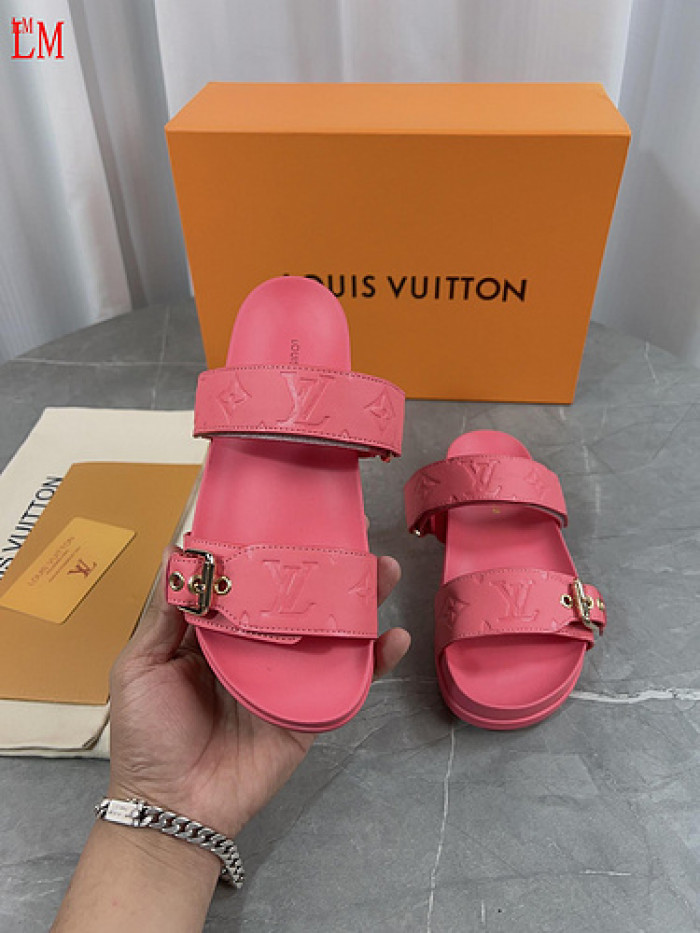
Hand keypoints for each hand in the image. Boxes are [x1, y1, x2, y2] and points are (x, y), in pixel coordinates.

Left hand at [107, 554, 408, 838]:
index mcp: (218, 635)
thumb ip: (162, 614)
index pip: (252, 584)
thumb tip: (172, 554)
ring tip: (384, 572)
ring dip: (360, 602)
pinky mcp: (310, 711)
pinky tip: (393, 637)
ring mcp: (288, 680)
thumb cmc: (148, 735)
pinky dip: (375, 661)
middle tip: (354, 539)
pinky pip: (348, 683)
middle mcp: (257, 651)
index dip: (273, 555)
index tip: (295, 520)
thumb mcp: (141, 666)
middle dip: (328, 570)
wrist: (173, 805)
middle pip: (300, 602)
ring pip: (330, 633)